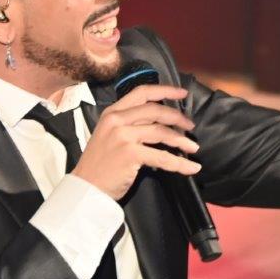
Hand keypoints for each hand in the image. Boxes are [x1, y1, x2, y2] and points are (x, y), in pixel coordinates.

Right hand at [72, 84, 200, 199]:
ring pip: (161, 132)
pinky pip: (162, 156)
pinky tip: (191, 167)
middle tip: (190, 126)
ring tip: (193, 147)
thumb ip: (129, 124)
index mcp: (112, 112)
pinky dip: (179, 163)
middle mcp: (116, 120)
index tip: (182, 93)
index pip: (142, 93)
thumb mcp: (109, 135)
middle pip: (155, 110)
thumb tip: (159, 122)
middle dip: (177, 117)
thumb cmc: (99, 164)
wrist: (86, 187)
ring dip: (181, 140)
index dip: (165, 90)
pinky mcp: (130, 154)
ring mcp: (123, 136)